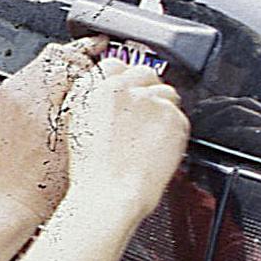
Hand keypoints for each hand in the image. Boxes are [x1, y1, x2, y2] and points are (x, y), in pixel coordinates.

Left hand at [0, 38, 95, 218]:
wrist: (17, 199)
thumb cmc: (44, 178)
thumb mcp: (78, 134)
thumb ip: (90, 98)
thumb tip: (105, 75)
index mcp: (36, 91)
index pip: (67, 53)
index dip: (92, 51)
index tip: (108, 50)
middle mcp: (20, 88)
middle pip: (56, 56)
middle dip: (81, 58)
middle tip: (103, 65)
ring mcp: (13, 96)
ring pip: (47, 66)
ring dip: (69, 70)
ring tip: (90, 82)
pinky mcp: (12, 106)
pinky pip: (38, 81)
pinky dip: (57, 84)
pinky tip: (73, 100)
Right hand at [62, 58, 189, 220]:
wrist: (108, 195)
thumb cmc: (92, 173)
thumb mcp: (80, 127)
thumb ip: (96, 103)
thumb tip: (113, 95)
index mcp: (97, 88)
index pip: (117, 64)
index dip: (125, 80)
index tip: (130, 93)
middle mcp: (125, 89)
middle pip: (146, 73)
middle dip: (148, 90)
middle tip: (146, 116)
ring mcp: (151, 102)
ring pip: (167, 93)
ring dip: (163, 109)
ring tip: (152, 136)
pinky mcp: (173, 118)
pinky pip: (180, 117)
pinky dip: (174, 131)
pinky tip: (160, 149)